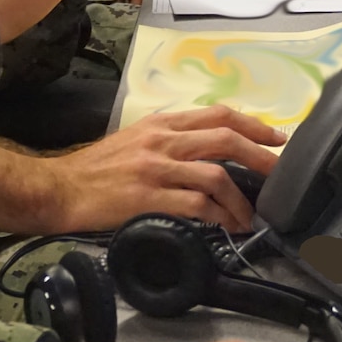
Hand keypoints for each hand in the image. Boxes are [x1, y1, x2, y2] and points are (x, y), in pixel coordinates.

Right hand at [45, 104, 286, 233]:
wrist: (60, 189)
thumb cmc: (95, 169)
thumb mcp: (133, 139)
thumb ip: (167, 141)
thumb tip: (204, 151)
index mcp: (160, 123)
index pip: (216, 114)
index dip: (252, 124)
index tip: (276, 137)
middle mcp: (162, 140)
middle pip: (225, 139)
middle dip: (261, 156)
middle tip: (280, 173)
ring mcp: (157, 168)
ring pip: (216, 175)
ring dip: (240, 199)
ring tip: (250, 216)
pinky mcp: (150, 197)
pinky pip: (197, 205)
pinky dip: (219, 217)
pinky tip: (227, 227)